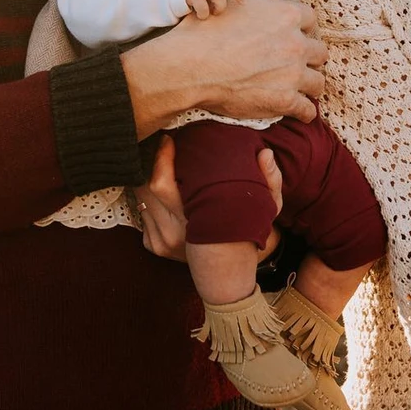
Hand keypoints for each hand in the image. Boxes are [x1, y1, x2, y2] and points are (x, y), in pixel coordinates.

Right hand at [121, 0, 325, 133]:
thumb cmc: (205, 28)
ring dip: (311, 85)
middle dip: (310, 57)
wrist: (189, 64)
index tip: (296, 36)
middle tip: (298, 62)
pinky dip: (304, 110)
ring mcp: (292, 73)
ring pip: (319, 81)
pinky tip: (299, 109)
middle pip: (320, 51)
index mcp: (286, 15)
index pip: (311, 19)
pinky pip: (307, 109)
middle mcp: (295, 43)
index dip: (302, 28)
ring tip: (303, 88)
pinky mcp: (284, 100)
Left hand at [137, 134, 283, 259]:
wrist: (232, 269)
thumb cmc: (247, 230)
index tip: (167, 140)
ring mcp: (160, 243)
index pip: (162, 184)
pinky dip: (147, 201)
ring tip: (158, 166)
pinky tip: (159, 193)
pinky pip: (141, 216)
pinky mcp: (153, 246)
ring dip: (145, 181)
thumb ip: (271, 180)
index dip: (161, 158)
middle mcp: (173, 235)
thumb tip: (265, 154)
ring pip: (140, 201)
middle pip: (144, 190)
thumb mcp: (268, 206)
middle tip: (161, 149)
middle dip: (149, 166)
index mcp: (196, 223)